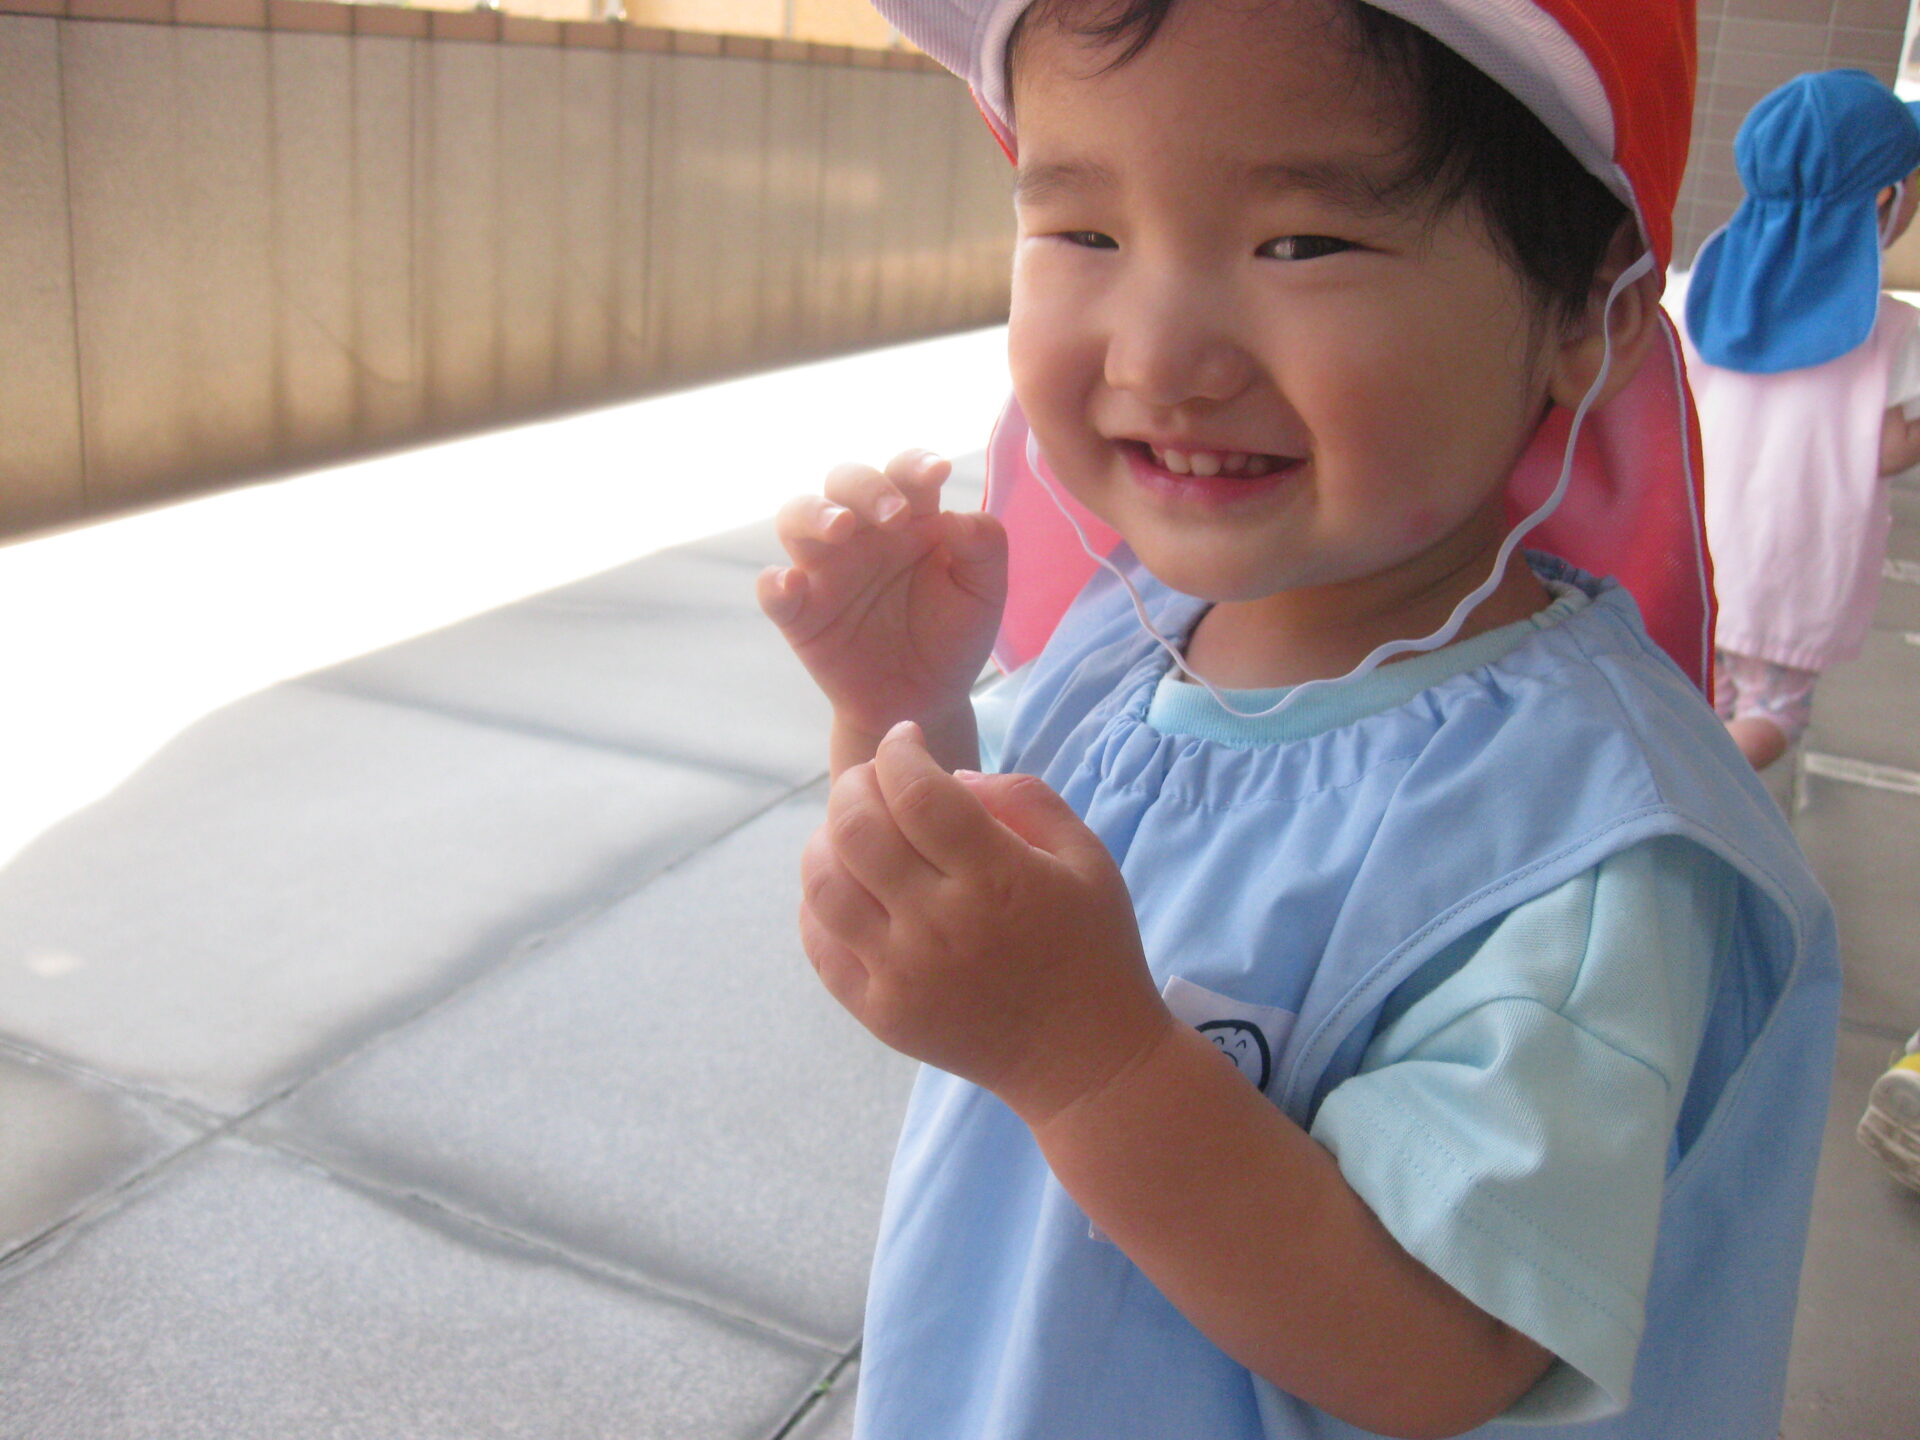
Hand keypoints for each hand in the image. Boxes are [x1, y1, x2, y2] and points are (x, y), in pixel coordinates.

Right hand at [757, 451, 1006, 747]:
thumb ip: (984, 546)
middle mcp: (862, 533)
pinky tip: (791, 584)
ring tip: (842, 528)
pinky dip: (773, 584)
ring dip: (814, 514)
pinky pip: (772, 590)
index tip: (939, 473)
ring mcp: (825, 570)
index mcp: (909, 517)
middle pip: (845, 481)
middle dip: (867, 487)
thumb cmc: (953, 636)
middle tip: (896, 516)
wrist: (925, 701)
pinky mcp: (800, 613)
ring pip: (796, 518)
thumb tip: (955, 516)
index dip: (916, 463)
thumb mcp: (984, 593)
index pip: (905, 471)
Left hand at [799, 721, 1172, 1123]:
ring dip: (825, 839)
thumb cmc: (1092, 948)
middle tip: (873, 777)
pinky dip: (816, 903)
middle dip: (854, 783)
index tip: (906, 738)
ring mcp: (902, 974)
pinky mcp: (881, 1013)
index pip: (916, 791)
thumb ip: (1023, 798)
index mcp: (996, 879)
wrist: (1085, 1060)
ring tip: (850, 829)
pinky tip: (844, 884)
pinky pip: (821, 946)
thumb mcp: (1086, 857)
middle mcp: (940, 925)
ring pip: (823, 885)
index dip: (900, 750)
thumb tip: (949, 775)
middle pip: (857, 829)